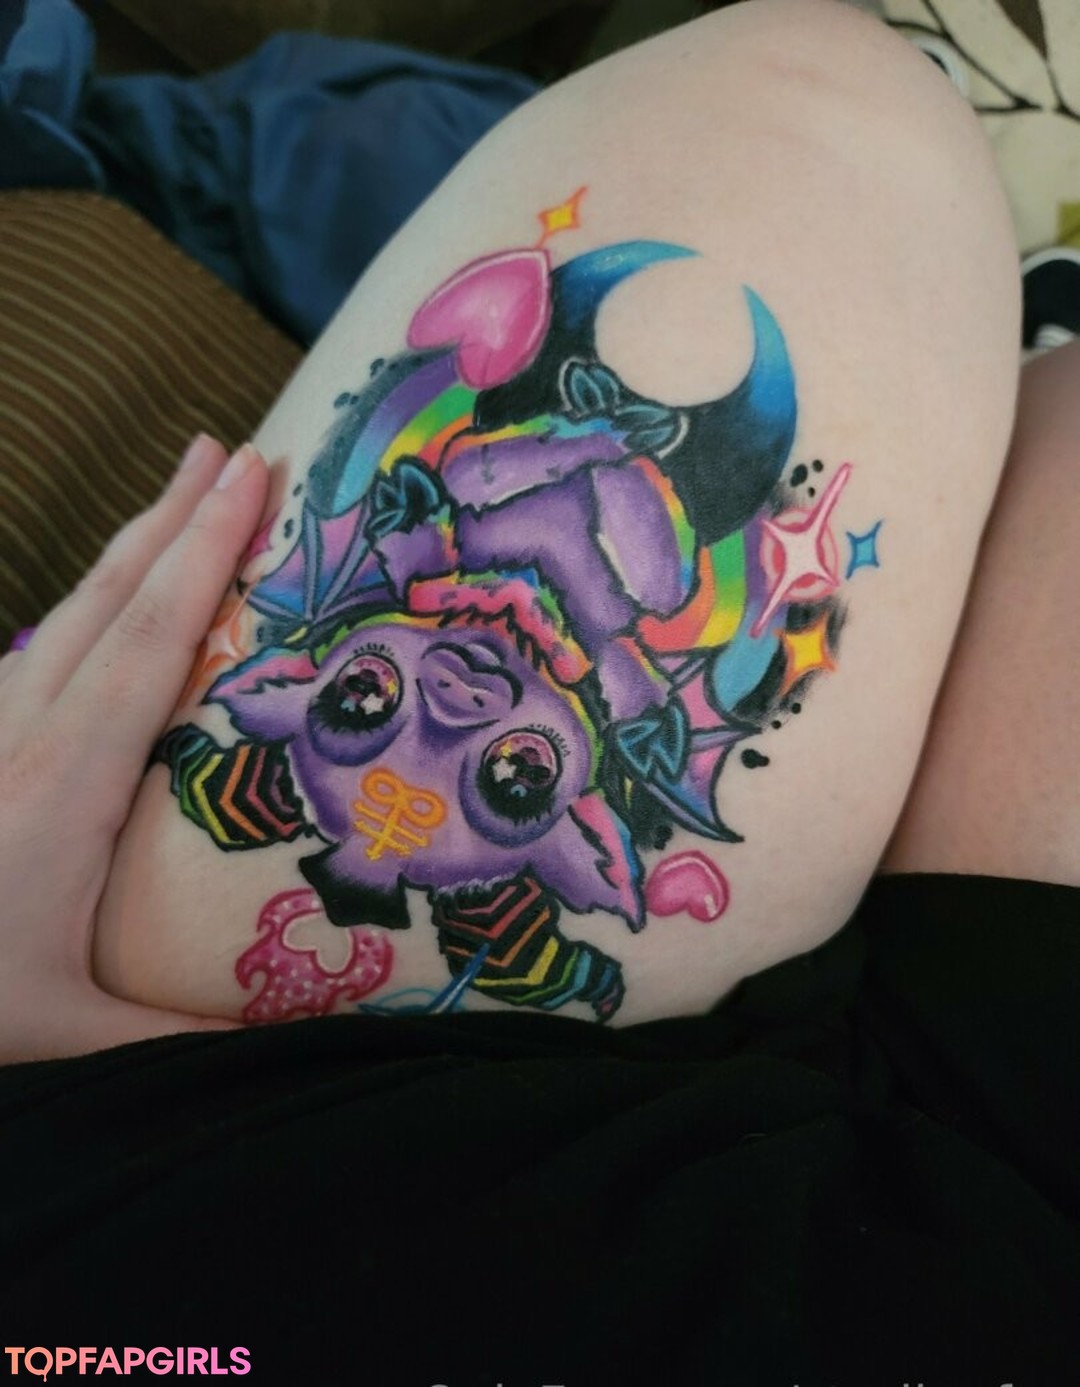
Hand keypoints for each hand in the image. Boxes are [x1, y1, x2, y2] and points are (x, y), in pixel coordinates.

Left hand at [0, 435, 269, 1061]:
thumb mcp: (76, 1038)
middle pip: (113, 601)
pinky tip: (109, 604)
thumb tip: (326, 1031)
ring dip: (133, 548)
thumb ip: (198, 1034)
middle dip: (176, 516)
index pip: (152, 643)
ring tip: (183, 493)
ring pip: (71, 615)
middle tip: (234, 449)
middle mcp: (24, 738)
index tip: (249, 482)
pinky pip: (44, 653)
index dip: (204, 555)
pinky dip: (93, 606)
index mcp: (65, 787)